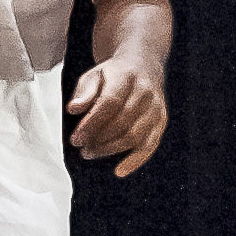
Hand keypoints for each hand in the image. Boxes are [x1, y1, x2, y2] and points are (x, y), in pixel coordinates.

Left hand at [67, 55, 168, 178]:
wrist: (143, 66)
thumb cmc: (114, 75)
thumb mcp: (94, 75)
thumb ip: (84, 92)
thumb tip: (74, 108)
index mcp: (126, 76)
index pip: (109, 103)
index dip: (91, 124)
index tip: (76, 138)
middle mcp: (145, 91)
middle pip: (122, 122)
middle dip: (99, 139)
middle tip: (83, 148)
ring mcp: (156, 107)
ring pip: (135, 135)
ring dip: (111, 149)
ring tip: (92, 152)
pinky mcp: (161, 121)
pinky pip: (150, 145)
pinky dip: (135, 160)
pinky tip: (119, 170)